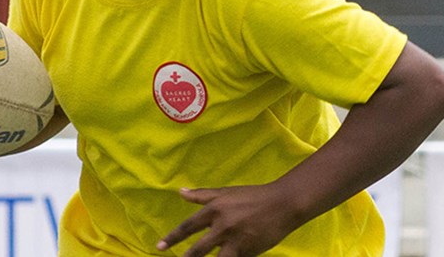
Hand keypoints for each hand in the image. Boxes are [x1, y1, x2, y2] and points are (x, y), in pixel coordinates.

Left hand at [156, 183, 305, 256]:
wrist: (283, 204)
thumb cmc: (253, 196)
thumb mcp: (226, 192)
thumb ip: (202, 194)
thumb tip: (180, 192)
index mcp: (214, 209)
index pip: (188, 227)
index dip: (172, 238)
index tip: (159, 247)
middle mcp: (222, 226)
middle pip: (198, 250)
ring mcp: (236, 241)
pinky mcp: (248, 252)